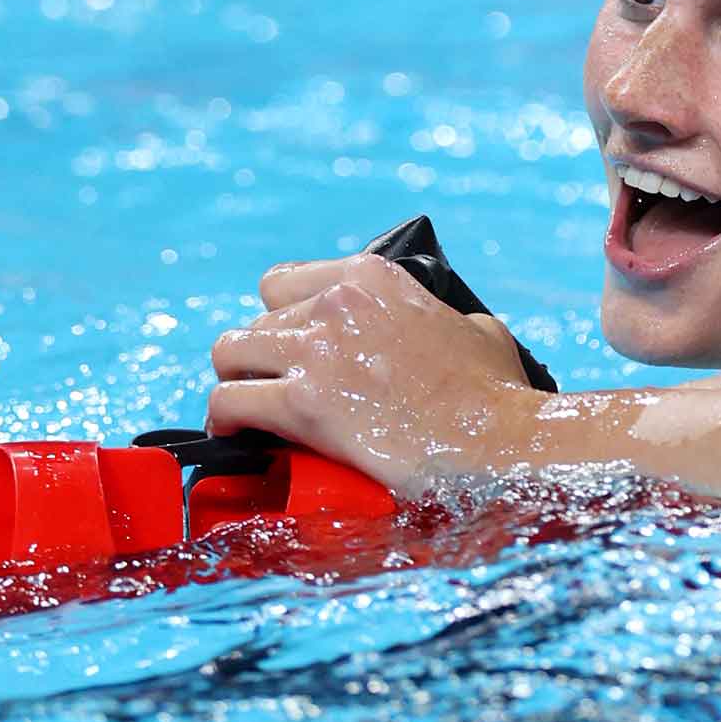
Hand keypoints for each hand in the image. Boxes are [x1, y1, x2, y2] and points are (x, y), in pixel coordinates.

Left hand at [205, 251, 536, 493]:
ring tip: (250, 413)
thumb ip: (445, 318)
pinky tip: (235, 435)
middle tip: (277, 391)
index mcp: (373, 277)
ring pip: (229, 354)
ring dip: (238, 383)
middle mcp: (336, 303)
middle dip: (263, 359)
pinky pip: (228, 402)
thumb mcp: (478, 330)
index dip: (283, 318)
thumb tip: (447, 331)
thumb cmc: (495, 395)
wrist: (495, 443)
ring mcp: (315, 350)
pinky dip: (226, 421)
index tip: (291, 347)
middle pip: (257, 321)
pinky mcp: (302, 404)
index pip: (284, 282)